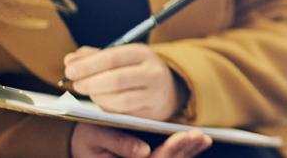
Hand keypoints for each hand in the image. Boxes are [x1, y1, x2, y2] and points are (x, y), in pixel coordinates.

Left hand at [64, 44, 188, 120]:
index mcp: (143, 54)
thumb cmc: (136, 70)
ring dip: (98, 97)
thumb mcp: (121, 57)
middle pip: (116, 79)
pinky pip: (124, 114)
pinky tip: (101, 102)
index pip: (112, 58)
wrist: (168, 89)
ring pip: (120, 100)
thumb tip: (70, 60)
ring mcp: (154, 95)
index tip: (69, 70)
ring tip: (89, 92)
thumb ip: (93, 56)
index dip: (88, 65)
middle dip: (90, 83)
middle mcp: (153, 73)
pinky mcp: (152, 113)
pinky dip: (107, 108)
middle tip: (76, 84)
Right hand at [70, 123, 210, 157]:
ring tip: (203, 138)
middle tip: (199, 135)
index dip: (168, 151)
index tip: (181, 136)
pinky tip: (198, 141)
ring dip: (189, 152)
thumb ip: (117, 142)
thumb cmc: (87, 136)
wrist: (83, 142)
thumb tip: (143, 151)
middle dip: (183, 150)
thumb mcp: (94, 135)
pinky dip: (187, 151)